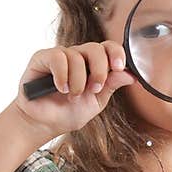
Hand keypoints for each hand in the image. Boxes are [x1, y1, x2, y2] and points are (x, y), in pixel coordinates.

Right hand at [15, 40, 135, 141]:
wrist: (44, 124)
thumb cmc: (68, 113)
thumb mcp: (96, 102)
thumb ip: (111, 86)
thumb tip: (130, 74)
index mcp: (92, 65)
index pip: (108, 48)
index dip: (116, 53)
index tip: (119, 67)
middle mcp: (77, 57)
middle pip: (95, 48)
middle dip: (99, 70)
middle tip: (94, 89)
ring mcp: (60, 56)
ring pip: (77, 56)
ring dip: (78, 81)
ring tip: (72, 95)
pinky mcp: (42, 58)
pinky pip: (58, 57)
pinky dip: (62, 75)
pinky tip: (61, 88)